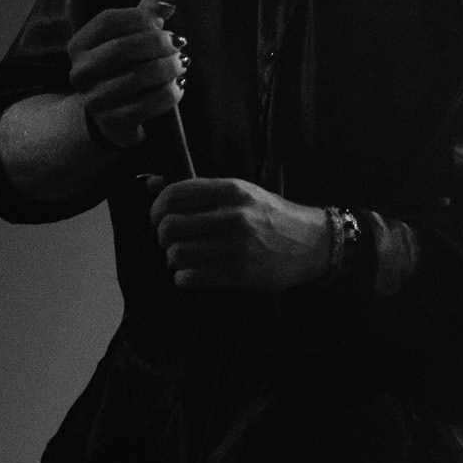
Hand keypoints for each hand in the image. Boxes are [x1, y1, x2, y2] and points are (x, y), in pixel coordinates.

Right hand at [67, 0, 185, 148]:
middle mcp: (80, 73)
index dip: (140, 17)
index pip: (108, 21)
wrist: (112, 118)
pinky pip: (148, 104)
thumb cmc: (123, 69)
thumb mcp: (128, 38)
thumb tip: (164, 2)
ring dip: (168, 67)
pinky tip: (178, 85)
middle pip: (122, 49)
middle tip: (180, 43)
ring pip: (137, 77)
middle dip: (158, 43)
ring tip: (182, 63)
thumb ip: (143, 15)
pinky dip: (169, 92)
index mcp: (79, 45)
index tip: (161, 23)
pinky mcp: (113, 122)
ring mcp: (94, 100)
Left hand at [148, 177, 331, 290]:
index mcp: (229, 190)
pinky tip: (194, 275)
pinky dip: (184, 279)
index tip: (161, 219)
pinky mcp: (238, 273)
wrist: (312, 244)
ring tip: (184, 260)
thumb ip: (198, 190)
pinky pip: (190, 278)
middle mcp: (231, 215)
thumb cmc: (271, 216)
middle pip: (169, 226)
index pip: (173, 196)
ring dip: (173, 260)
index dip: (157, 210)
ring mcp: (234, 246)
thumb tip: (150, 183)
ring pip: (177, 254)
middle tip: (172, 242)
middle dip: (163, 238)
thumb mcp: (240, 193)